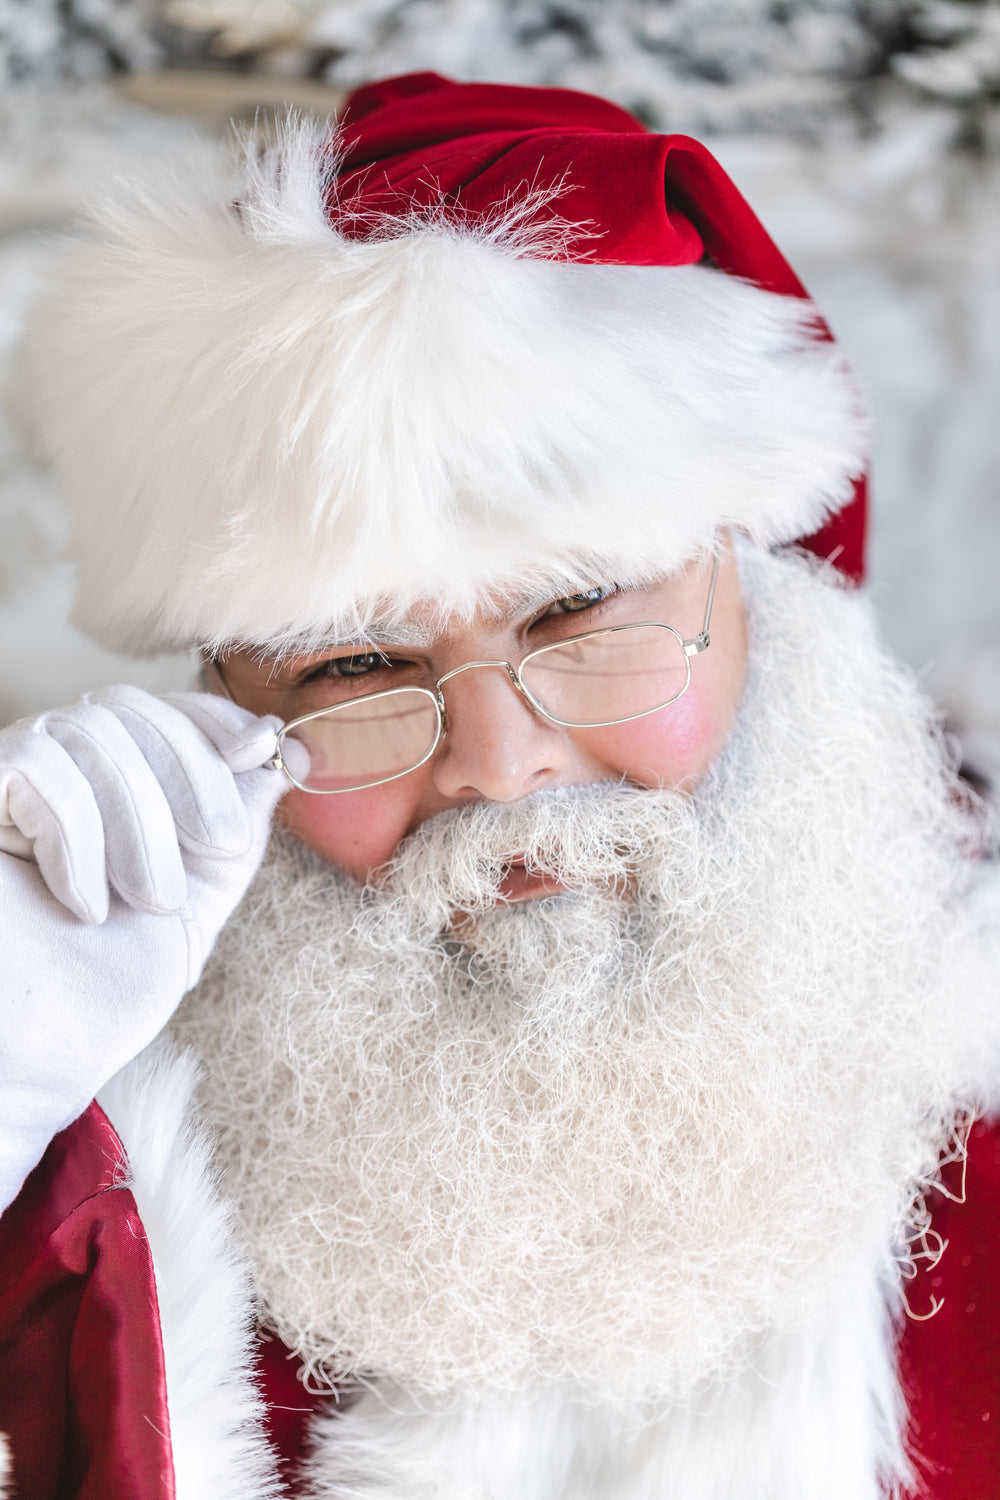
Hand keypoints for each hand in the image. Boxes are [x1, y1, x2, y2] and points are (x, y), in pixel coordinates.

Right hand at [0, 687, 287, 1209]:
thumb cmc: (99, 997)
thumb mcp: (195, 907)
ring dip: (143, 821)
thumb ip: (235, 832)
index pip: (158, 711)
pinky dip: (79, 833)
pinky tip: (82, 902)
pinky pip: (38, 766)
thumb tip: (289, 754)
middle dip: (192, 772)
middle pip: (130, 708)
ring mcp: (6, 788)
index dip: (212, 718)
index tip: (260, 745)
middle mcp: (50, 776)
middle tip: (217, 845)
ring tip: (148, 899)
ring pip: (93, 731)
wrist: (29, 1063)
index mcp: (105, 793)